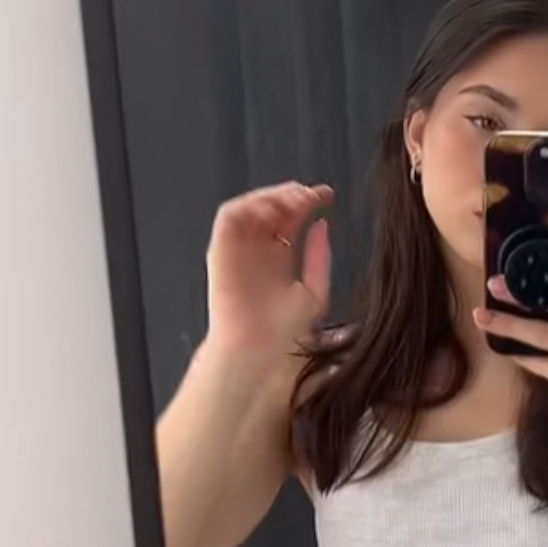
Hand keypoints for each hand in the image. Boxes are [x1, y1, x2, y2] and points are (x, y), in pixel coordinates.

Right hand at [205, 181, 334, 366]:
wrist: (258, 352)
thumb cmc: (283, 335)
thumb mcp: (315, 292)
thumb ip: (319, 257)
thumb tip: (322, 225)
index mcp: (278, 260)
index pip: (290, 220)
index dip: (307, 204)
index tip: (326, 195)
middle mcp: (257, 251)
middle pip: (272, 210)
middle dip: (292, 196)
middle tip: (312, 193)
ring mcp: (238, 249)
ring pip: (251, 208)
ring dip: (272, 196)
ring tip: (295, 196)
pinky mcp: (221, 250)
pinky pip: (230, 217)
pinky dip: (249, 204)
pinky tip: (271, 205)